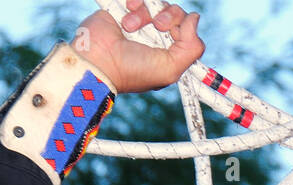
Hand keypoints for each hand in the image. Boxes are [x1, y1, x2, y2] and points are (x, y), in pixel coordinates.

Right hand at [74, 1, 204, 93]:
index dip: (186, 30)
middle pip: (176, 13)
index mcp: (168, 53)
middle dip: (169, 16)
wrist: (98, 60)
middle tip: (157, 25)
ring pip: (158, 4)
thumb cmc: (132, 70)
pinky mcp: (126, 11)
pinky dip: (136, 1)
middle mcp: (156, 38)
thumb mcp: (170, 69)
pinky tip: (127, 13)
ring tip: (131, 26)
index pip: (188, 31)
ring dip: (146, 13)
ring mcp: (141, 24)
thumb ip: (192, 48)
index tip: (175, 36)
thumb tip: (194, 18)